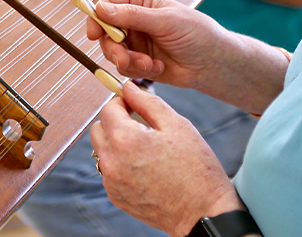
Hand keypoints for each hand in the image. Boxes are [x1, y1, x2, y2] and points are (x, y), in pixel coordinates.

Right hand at [86, 0, 228, 89]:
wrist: (213, 64)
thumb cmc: (197, 34)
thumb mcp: (165, 21)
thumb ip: (133, 16)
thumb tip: (102, 10)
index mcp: (139, 0)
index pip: (107, 6)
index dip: (97, 19)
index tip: (94, 34)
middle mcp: (133, 19)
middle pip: (104, 32)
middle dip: (113, 48)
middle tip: (124, 59)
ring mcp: (135, 41)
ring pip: (112, 53)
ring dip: (129, 62)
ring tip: (149, 65)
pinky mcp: (139, 61)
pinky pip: (125, 68)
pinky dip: (139, 71)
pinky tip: (158, 68)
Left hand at [90, 81, 243, 236]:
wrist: (204, 213)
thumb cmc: (196, 169)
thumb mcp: (177, 125)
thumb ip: (148, 102)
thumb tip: (128, 87)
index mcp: (125, 140)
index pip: (108, 109)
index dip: (122, 102)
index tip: (134, 105)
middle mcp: (111, 162)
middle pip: (98, 129)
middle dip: (115, 121)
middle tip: (140, 125)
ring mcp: (112, 182)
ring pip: (102, 150)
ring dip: (116, 143)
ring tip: (145, 148)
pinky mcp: (116, 197)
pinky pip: (109, 171)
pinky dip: (120, 164)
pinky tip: (145, 167)